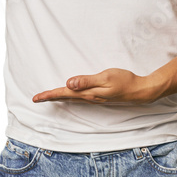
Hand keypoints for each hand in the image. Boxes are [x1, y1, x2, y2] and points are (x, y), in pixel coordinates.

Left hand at [32, 68, 154, 104]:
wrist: (140, 91)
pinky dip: (69, 97)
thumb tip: (69, 83)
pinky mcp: (98, 96)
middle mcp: (89, 98)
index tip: (36, 98)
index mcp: (88, 93)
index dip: (49, 95)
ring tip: (47, 97)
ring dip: (58, 97)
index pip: (64, 93)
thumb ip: (87, 81)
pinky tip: (68, 95)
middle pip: (65, 97)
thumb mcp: (106, 77)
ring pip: (71, 98)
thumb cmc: (124, 81)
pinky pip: (78, 98)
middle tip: (36, 99)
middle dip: (50, 97)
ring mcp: (94, 98)